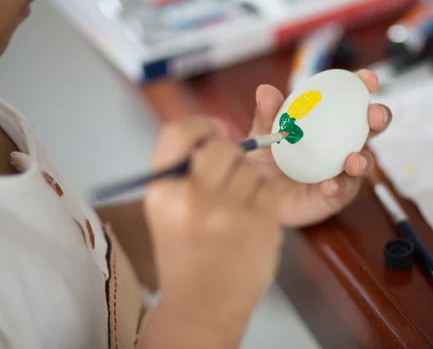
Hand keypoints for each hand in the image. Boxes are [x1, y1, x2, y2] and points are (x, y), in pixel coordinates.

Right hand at [142, 117, 281, 347]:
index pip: (178, 132)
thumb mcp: (167, 210)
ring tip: (236, 208)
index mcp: (162, 193)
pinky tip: (250, 220)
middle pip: (223, 147)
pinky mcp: (261, 225)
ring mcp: (229, 213)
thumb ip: (184, 169)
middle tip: (227, 178)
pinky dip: (264, 199)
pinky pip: (269, 189)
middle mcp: (192, 200)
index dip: (200, 126)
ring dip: (248, 181)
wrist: (202, 307)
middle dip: (230, 156)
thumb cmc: (186, 254)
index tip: (214, 131)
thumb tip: (217, 129)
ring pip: (251, 168)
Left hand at [247, 69, 390, 227]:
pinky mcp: (337, 195)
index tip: (366, 79)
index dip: (363, 86)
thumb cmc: (264, 160)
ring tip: (353, 161)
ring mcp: (342, 170)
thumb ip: (266, 115)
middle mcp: (342, 142)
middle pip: (370, 127)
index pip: (350, 99)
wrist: (254, 198)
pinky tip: (329, 186)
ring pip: (365, 162)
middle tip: (374, 115)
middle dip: (379, 117)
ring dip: (364, 159)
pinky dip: (339, 186)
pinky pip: (344, 190)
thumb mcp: (263, 135)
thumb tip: (265, 91)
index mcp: (327, 120)